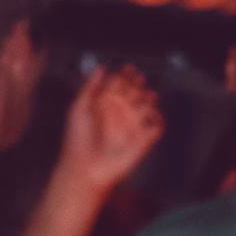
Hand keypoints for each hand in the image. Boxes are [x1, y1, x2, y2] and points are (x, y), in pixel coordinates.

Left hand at [57, 64, 163, 192]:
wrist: (85, 168)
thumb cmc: (78, 140)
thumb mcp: (78, 108)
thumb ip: (90, 87)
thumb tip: (101, 68)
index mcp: (105, 104)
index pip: (120, 84)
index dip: (126, 75)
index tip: (128, 69)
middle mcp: (120, 113)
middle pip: (136, 92)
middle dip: (139, 84)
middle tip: (139, 80)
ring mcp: (133, 126)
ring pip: (148, 106)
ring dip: (149, 99)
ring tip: (146, 97)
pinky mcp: (143, 140)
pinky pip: (157, 126)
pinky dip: (158, 120)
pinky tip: (152, 115)